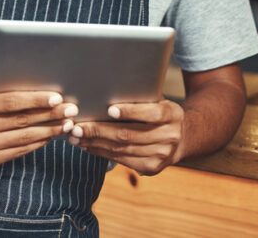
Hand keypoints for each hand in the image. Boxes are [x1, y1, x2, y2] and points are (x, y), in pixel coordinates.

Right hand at [0, 63, 78, 165]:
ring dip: (49, 130)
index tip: (57, 96)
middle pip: (21, 121)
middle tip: (71, 109)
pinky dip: (38, 142)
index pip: (10, 102)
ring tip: (68, 122)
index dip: (35, 100)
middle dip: (50, 114)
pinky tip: (52, 134)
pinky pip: (19, 150)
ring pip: (23, 138)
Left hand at [68, 99, 184, 175]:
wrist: (181, 138)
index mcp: (172, 114)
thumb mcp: (158, 101)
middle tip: (77, 127)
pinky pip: (121, 160)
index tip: (109, 109)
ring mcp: (161, 155)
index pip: (151, 113)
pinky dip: (102, 152)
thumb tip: (105, 90)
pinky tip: (88, 146)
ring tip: (76, 137)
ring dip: (95, 144)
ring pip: (121, 149)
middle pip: (129, 134)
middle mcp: (169, 136)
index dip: (130, 111)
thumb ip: (140, 98)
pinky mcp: (151, 168)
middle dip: (99, 131)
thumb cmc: (160, 113)